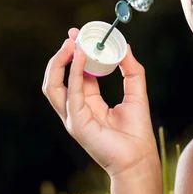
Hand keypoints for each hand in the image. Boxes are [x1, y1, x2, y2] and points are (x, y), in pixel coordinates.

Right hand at [42, 28, 159, 178]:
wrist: (139, 159)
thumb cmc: (137, 131)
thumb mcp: (137, 92)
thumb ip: (131, 69)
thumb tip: (125, 47)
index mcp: (88, 103)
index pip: (76, 73)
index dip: (77, 53)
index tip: (80, 34)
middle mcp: (76, 109)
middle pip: (58, 78)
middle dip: (62, 55)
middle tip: (72, 35)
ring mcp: (72, 117)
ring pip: (53, 86)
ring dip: (59, 62)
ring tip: (71, 44)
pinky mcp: (75, 123)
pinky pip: (70, 93)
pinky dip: (74, 72)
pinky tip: (81, 56)